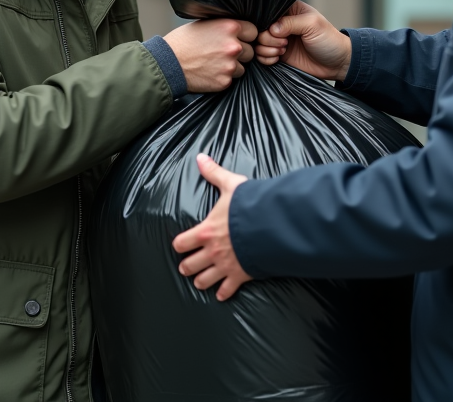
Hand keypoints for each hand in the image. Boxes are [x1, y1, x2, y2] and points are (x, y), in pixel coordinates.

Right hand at [164, 19, 256, 92]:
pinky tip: (210, 71)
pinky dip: (223, 77)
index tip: (239, 39)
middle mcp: (234, 46)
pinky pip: (232, 79)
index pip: (253, 31)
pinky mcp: (225, 81)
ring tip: (213, 63)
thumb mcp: (204, 24)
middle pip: (250, 51)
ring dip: (232, 66)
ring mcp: (230, 65)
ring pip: (242, 67)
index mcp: (230, 27)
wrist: (168, 64)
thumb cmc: (182, 42)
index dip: (246, 36)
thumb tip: (238, 30)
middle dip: (240, 52)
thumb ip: (224, 27)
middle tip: (221, 52)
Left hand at [172, 155, 252, 300]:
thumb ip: (214, 174)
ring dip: (202, 280)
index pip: (181, 244)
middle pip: (188, 266)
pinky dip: (223, 293)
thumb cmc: (251, 206)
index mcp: (206, 231)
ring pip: (204, 281)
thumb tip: (201, 158)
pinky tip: (221, 294)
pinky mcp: (239, 276)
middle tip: (188, 266)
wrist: (272, 227)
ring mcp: (225, 266)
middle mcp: (212, 252)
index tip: (181, 245)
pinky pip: (227, 290)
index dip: (179, 245)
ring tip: (201, 280)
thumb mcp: (231, 186)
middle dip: (187, 266)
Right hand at [254, 1, 350, 81]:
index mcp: (289, 11)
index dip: (267, 23)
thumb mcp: (312, 24)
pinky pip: (261, 56)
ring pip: (258, 43)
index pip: (267, 12)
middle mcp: (281, 24)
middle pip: (259, 29)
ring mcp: (278, 40)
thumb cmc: (329, 40)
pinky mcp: (278, 55)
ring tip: (283, 52)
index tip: (279, 32)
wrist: (336, 63)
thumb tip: (271, 28)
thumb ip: (291, 22)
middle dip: (268, 39)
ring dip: (267, 49)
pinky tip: (278, 59)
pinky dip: (266, 59)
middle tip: (284, 44)